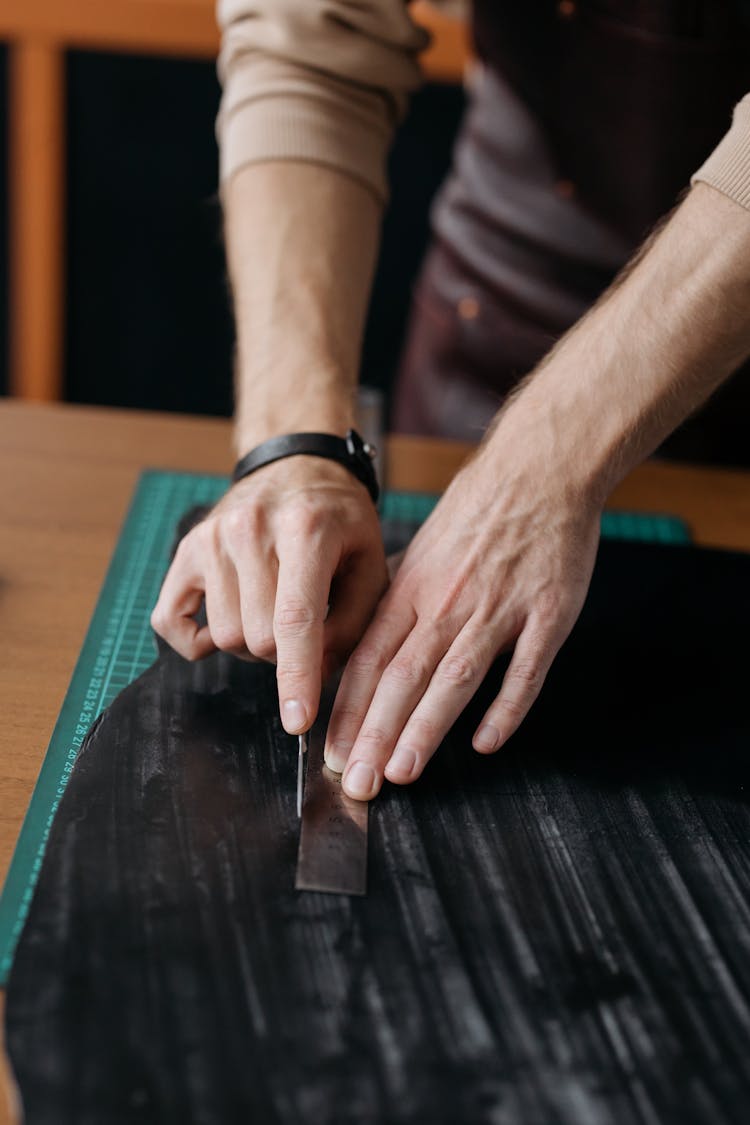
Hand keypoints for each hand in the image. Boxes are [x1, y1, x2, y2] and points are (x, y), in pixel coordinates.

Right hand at [151, 458, 387, 732]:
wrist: (297, 464)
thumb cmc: (340, 519)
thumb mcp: (370, 562)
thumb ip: (354, 622)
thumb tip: (318, 675)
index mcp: (307, 528)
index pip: (296, 619)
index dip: (297, 677)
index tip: (298, 721)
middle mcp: (250, 528)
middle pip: (259, 637)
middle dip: (286, 652)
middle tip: (304, 627)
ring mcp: (212, 538)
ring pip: (225, 636)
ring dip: (252, 643)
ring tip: (273, 611)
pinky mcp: (186, 550)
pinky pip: (171, 621)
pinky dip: (196, 641)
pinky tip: (225, 624)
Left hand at [323, 441, 600, 799]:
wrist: (540, 471)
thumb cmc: (478, 512)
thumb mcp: (421, 547)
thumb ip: (393, 596)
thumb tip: (360, 636)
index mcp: (413, 589)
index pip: (369, 659)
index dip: (349, 710)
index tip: (334, 753)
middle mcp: (447, 602)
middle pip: (403, 676)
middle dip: (376, 734)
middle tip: (359, 783)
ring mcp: (499, 609)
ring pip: (455, 677)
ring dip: (425, 728)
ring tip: (402, 772)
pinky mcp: (548, 614)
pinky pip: (526, 669)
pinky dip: (506, 707)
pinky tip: (486, 742)